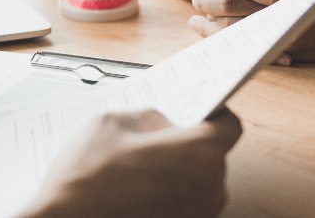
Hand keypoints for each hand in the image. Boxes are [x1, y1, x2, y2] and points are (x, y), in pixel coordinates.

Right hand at [24, 108, 241, 217]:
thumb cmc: (84, 179)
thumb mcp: (110, 123)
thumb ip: (145, 116)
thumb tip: (161, 121)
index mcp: (195, 155)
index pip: (230, 126)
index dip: (216, 113)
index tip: (203, 108)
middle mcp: (204, 191)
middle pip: (215, 154)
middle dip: (192, 140)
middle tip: (163, 132)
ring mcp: (194, 217)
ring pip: (201, 180)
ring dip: (182, 167)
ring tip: (146, 159)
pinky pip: (186, 202)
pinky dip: (171, 189)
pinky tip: (141, 182)